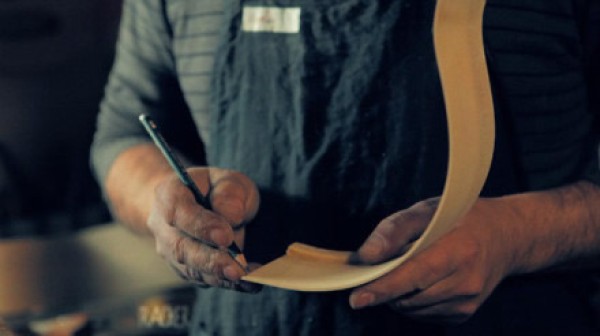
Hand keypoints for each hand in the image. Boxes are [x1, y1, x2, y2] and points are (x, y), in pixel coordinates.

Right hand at [147, 167, 259, 290]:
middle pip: (182, 247)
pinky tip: (249, 282)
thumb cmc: (216, 190)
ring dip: (220, 276)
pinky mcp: (185, 269)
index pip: (179, 213)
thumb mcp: (228, 180)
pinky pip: (203, 279)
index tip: (226, 237)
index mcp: (169, 195)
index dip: (201, 226)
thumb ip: (230, 192)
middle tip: (237, 269)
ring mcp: (171, 251)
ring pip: (191, 269)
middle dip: (211, 261)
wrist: (199, 203)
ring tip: (247, 278)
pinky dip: (226, 282)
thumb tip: (231, 216)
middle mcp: (163, 226)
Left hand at [349, 198, 515, 323]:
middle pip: (409, 296)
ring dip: (397, 295)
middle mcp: (466, 281)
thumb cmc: (461, 218)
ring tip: (404, 269)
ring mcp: (468, 302)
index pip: (413, 275)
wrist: (507, 236)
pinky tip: (420, 281)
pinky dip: (412, 301)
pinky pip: (424, 314)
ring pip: (413, 308)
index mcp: (458, 249)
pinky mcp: (465, 314)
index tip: (357, 299)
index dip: (382, 288)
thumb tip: (365, 256)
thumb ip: (394, 230)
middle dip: (384, 288)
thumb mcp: (427, 210)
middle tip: (373, 271)